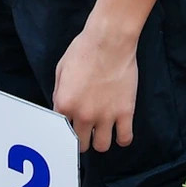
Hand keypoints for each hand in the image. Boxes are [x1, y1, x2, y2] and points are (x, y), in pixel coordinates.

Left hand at [53, 23, 137, 152]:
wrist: (110, 40)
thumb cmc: (85, 49)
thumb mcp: (61, 69)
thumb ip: (59, 93)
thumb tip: (61, 107)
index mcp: (65, 104)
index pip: (62, 130)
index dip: (67, 127)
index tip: (71, 125)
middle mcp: (83, 114)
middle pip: (81, 144)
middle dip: (82, 138)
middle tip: (87, 130)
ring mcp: (105, 115)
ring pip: (102, 146)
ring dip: (101, 140)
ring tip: (103, 131)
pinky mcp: (125, 112)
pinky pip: (125, 138)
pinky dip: (122, 139)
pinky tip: (120, 131)